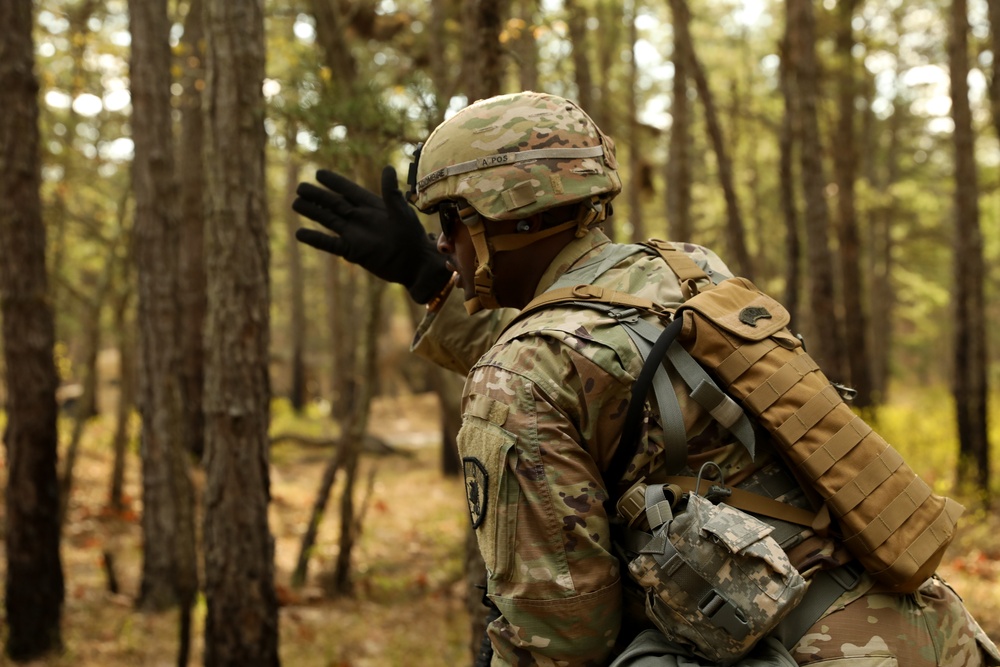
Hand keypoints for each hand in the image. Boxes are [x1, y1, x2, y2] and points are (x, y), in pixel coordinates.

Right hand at [293, 166, 451, 303]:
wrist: (415, 264)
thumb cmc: (412, 236)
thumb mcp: (401, 212)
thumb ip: (391, 192)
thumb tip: (386, 168)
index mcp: (371, 206)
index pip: (349, 190)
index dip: (334, 182)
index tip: (318, 173)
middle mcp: (359, 218)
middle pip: (333, 204)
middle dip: (317, 196)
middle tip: (299, 187)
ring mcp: (354, 234)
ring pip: (328, 220)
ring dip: (312, 212)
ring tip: (295, 204)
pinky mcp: (353, 251)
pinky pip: (330, 244)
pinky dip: (316, 239)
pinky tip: (300, 233)